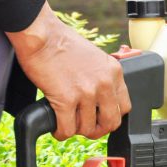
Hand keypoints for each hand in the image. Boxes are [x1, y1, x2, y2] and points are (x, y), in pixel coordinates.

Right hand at [6, 3, 131, 140]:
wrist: (41, 34)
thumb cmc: (61, 42)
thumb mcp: (95, 57)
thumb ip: (102, 76)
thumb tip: (100, 96)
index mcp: (114, 72)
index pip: (125, 107)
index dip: (112, 116)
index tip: (101, 117)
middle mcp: (104, 83)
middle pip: (111, 122)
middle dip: (98, 129)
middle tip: (86, 127)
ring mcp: (86, 92)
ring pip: (87, 128)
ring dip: (76, 130)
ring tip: (68, 123)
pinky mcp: (66, 99)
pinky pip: (67, 129)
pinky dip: (61, 132)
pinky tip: (56, 127)